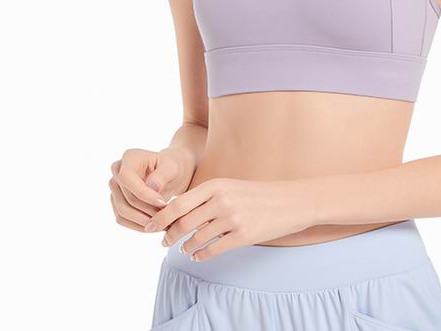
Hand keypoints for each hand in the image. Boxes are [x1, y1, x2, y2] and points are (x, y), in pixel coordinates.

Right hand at [109, 146, 194, 232]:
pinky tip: (155, 226)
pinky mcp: (117, 202)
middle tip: (167, 217)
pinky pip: (122, 219)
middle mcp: (117, 171)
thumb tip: (152, 187)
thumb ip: (162, 175)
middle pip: (125, 198)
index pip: (127, 178)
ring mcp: (115, 187)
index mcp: (130, 157)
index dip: (143, 194)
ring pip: (122, 212)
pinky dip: (138, 226)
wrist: (170, 173)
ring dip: (143, 221)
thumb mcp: (172, 167)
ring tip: (162, 223)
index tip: (162, 204)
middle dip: (147, 211)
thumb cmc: (172, 167)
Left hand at [143, 177, 313, 259]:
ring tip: (183, 248)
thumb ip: (206, 197)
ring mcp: (233, 218)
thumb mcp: (230, 187)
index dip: (161, 218)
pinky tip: (197, 255)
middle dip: (169, 235)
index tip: (149, 227)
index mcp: (216, 185)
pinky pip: (213, 250)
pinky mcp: (243, 235)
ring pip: (197, 238)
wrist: (291, 201)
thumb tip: (179, 211)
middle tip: (163, 242)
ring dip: (185, 246)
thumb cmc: (258, 194)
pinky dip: (201, 255)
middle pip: (183, 223)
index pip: (179, 204)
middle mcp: (221, 201)